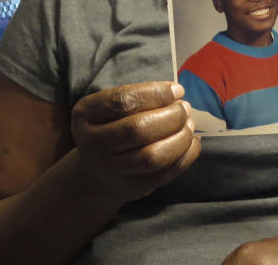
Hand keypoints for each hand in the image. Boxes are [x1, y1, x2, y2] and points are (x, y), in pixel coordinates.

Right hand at [70, 81, 199, 202]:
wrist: (96, 171)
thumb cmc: (109, 126)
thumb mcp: (107, 107)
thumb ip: (135, 97)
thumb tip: (175, 94)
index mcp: (85, 114)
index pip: (121, 101)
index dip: (154, 94)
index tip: (176, 90)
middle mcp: (93, 144)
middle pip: (137, 130)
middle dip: (170, 116)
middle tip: (185, 108)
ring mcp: (112, 170)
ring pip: (152, 156)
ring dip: (180, 137)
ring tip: (189, 124)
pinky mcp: (133, 187)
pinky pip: (165, 174)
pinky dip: (186, 156)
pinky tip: (192, 141)